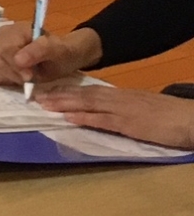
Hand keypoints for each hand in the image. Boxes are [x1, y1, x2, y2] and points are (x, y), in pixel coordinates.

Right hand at [0, 23, 99, 87]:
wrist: (60, 58)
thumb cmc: (61, 53)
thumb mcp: (58, 50)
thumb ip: (40, 51)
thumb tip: (18, 60)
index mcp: (18, 29)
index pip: (7, 48)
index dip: (15, 65)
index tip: (29, 76)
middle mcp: (3, 36)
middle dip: (15, 73)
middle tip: (32, 79)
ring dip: (14, 77)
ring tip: (30, 76)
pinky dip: (9, 79)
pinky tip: (21, 76)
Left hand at [33, 84, 193, 149]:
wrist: (193, 119)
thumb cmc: (172, 117)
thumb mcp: (146, 110)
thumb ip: (127, 110)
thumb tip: (109, 113)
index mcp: (125, 96)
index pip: (93, 91)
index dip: (70, 91)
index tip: (50, 91)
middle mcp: (122, 99)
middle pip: (86, 95)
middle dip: (60, 95)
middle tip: (37, 96)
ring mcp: (125, 110)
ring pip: (90, 103)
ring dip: (65, 103)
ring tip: (44, 104)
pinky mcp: (131, 124)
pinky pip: (104, 119)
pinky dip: (84, 118)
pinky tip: (68, 117)